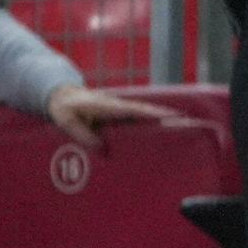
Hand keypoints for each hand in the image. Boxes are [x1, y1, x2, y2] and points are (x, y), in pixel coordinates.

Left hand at [43, 85, 173, 148]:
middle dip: (165, 115)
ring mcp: (119, 111)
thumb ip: (83, 135)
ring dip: (161, 120)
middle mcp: (117, 107)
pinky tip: (161, 135)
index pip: (133, 110)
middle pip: (145, 111)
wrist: (61, 97)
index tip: (169, 116)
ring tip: (181, 128)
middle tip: (186, 121)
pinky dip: (150, 124)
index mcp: (107, 106)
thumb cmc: (64, 109)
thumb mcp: (67, 122)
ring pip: (143, 116)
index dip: (151, 113)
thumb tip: (103, 150)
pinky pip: (137, 121)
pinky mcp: (119, 117)